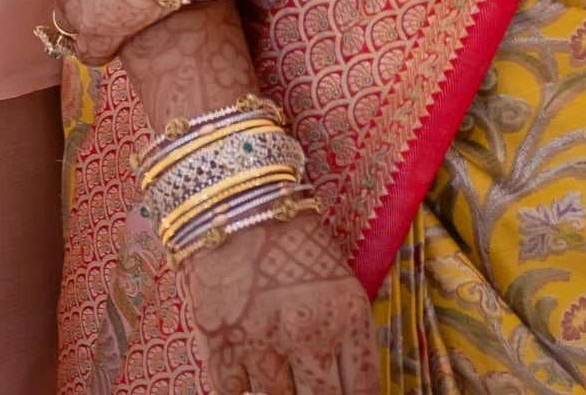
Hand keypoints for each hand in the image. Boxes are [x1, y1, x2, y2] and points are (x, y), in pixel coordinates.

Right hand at [177, 209, 376, 394]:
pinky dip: (243, 382)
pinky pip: (237, 394)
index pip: (363, 390)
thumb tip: (349, 389)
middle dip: (318, 394)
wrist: (239, 209)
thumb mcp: (340, 284)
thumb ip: (347, 339)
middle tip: (310, 378)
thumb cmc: (297, 245)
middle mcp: (308, 336)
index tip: (346, 394)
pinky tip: (248, 356)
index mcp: (346, 316)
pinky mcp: (222, 350)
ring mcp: (264, 346)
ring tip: (277, 352)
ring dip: (280, 386)